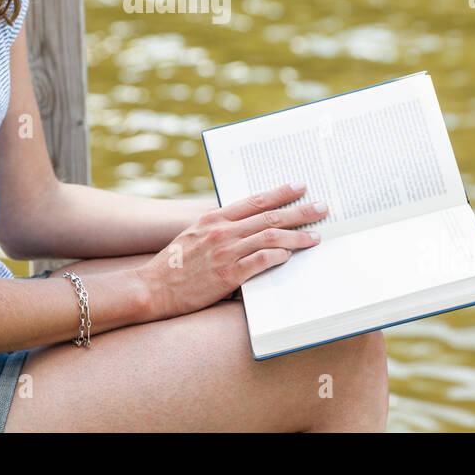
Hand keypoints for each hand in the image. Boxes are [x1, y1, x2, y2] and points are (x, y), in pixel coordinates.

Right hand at [135, 183, 325, 319]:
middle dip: (300, 211)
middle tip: (322, 207)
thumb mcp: (194, 235)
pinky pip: (259, 262)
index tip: (300, 186)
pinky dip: (277, 257)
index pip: (255, 200)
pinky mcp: (226, 276)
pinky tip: (290, 256)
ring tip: (316, 236)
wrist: (151, 288)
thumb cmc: (174, 264)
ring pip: (270, 238)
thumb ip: (219, 227)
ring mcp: (225, 253)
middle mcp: (222, 231)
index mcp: (214, 218)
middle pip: (270, 216)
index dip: (281, 192)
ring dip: (297, 236)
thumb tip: (247, 225)